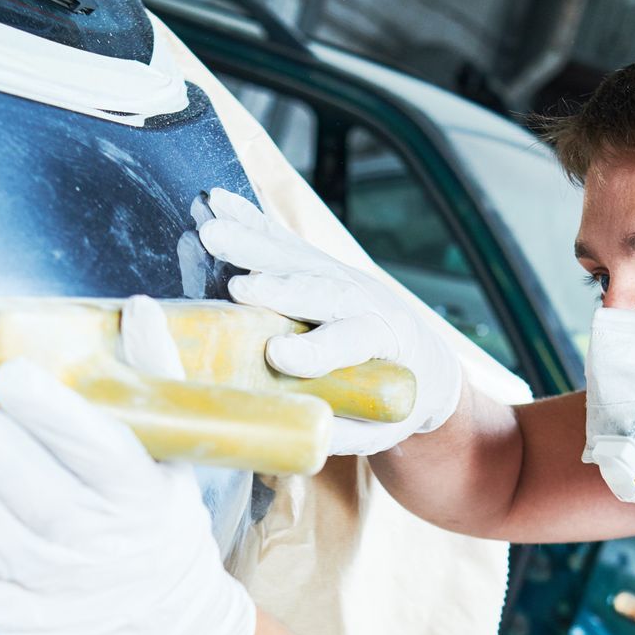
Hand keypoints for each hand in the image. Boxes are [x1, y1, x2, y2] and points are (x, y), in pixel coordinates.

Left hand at [0, 297, 255, 634]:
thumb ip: (152, 384)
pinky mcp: (19, 617)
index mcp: (140, 496)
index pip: (99, 451)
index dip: (53, 413)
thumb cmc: (156, 529)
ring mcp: (57, 586)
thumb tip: (136, 311)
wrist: (165, 629)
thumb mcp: (172, 460)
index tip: (11, 375)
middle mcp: (99, 542)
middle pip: (38, 493)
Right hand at [197, 188, 463, 455]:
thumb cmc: (400, 402)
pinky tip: (216, 202)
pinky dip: (248, 220)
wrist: (424, 362)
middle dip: (279, 286)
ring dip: (250, 242)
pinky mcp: (319, 265)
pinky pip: (280, 241)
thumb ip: (346, 429)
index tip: (278, 354)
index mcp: (386, 341)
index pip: (353, 341)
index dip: (317, 349)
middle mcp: (365, 300)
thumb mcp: (384, 427)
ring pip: (294, 257)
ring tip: (210, 230)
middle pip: (320, 287)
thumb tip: (297, 431)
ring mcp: (341, 276)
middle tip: (239, 286)